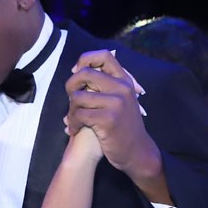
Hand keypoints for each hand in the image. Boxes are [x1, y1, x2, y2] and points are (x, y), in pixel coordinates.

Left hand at [65, 49, 154, 179]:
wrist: (137, 152)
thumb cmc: (123, 127)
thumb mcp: (122, 100)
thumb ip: (107, 86)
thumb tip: (80, 69)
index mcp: (124, 80)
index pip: (104, 56)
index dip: (85, 60)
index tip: (77, 73)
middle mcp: (122, 88)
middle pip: (85, 73)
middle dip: (71, 86)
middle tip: (71, 100)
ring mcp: (116, 103)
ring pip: (78, 96)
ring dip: (70, 110)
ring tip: (72, 120)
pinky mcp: (108, 119)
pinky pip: (79, 114)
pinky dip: (72, 123)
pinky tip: (74, 130)